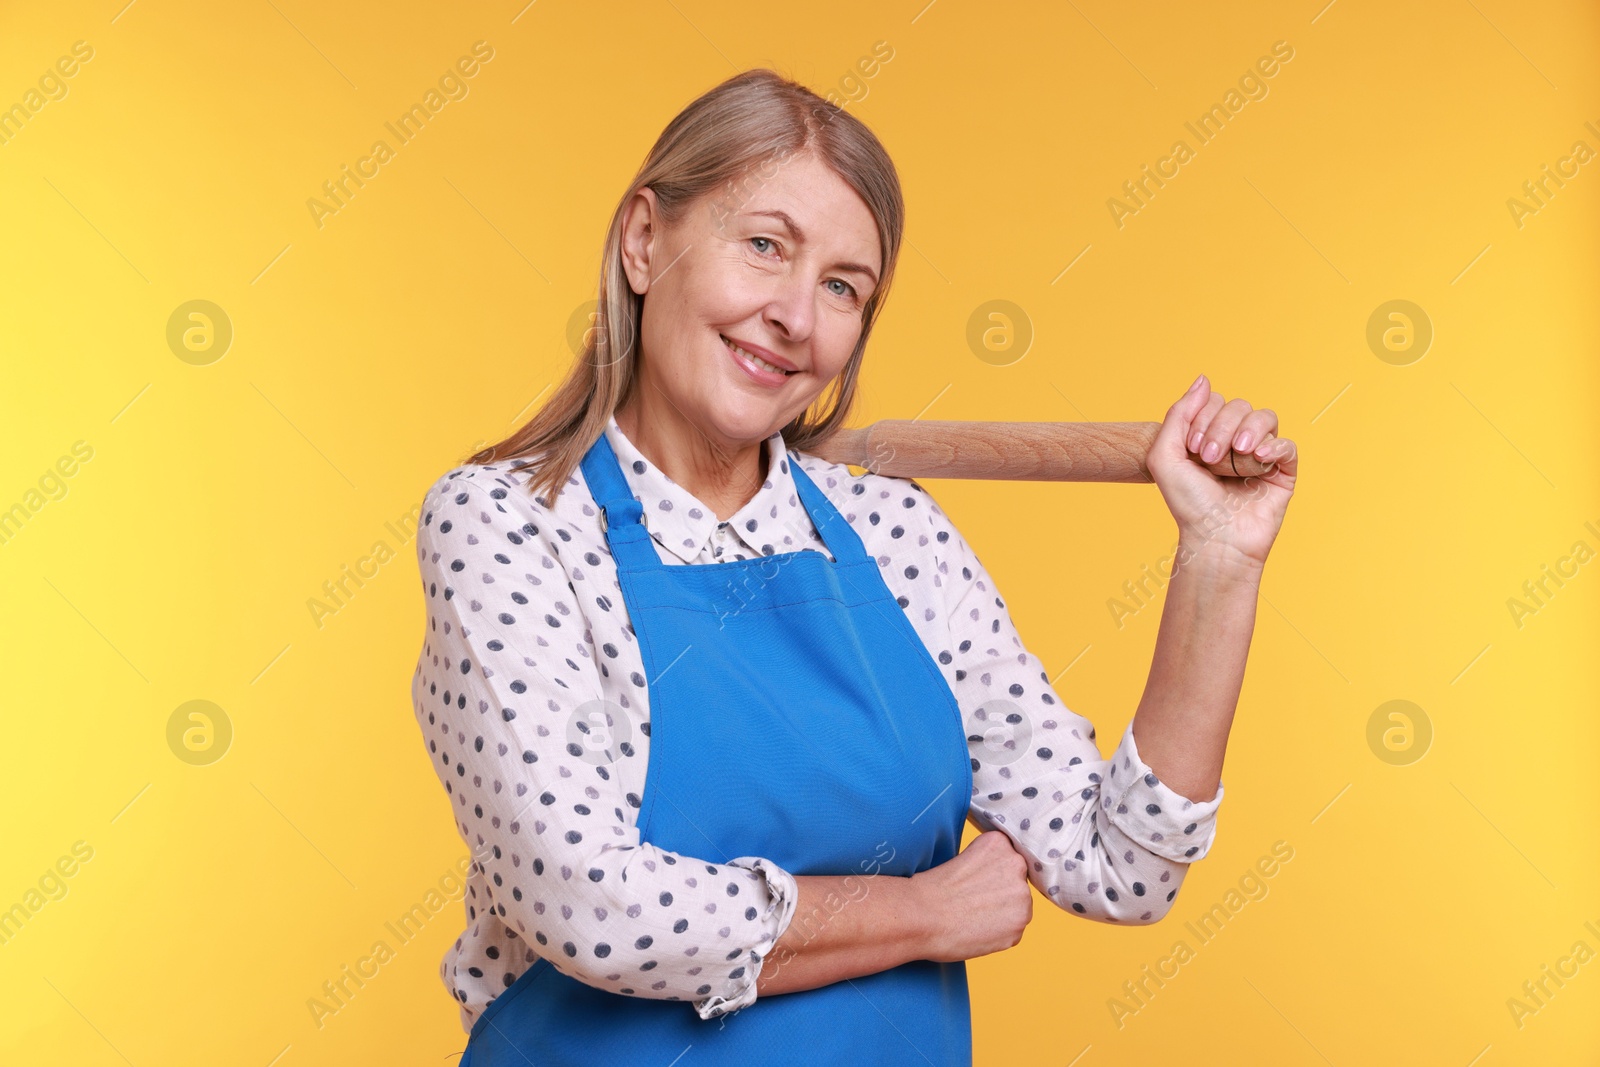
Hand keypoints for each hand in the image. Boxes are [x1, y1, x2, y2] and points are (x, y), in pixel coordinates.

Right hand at [909, 830, 1033, 962]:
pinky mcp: (1020, 923)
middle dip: (1001, 893)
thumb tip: (999, 883)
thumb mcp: (962, 858)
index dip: (992, 874)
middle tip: (973, 902)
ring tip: (974, 917)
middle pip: (1017, 882)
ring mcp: (1022, 895)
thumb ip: (988, 864)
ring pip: (1019, 907)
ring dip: (1003, 914)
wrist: (921, 915)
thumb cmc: (932, 890)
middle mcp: (1016, 864)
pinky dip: (999, 934)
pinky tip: (978, 929)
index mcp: (999, 842)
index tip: (977, 882)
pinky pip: (1014, 930)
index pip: (1008, 859)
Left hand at [1147, 373, 1297, 567]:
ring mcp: (1261, 455)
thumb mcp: (1165, 455)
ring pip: (1265, 417)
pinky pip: (1287, 444)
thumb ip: (1178, 413)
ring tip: (1237, 454)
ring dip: (1247, 432)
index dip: (1204, 417)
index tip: (1193, 449)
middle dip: (1221, 427)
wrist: (1214, 539)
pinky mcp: (1283, 472)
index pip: (1215, 401)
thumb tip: (1203, 379)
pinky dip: (1275, 447)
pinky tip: (1260, 459)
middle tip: (1210, 458)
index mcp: (1209, 435)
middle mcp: (1236, 441)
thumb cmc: (1188, 503)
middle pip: (1239, 406)